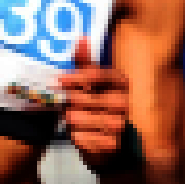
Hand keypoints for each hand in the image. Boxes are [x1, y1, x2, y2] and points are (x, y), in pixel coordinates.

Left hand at [59, 46, 136, 164]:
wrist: (114, 146)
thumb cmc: (100, 109)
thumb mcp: (94, 84)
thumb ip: (86, 63)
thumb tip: (81, 37)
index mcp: (122, 83)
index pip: (97, 75)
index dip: (76, 78)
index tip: (58, 80)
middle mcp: (126, 103)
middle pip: (88, 98)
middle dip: (72, 102)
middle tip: (65, 104)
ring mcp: (122, 126)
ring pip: (83, 119)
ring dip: (74, 120)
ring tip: (72, 119)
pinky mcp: (114, 147)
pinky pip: (85, 139)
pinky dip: (78, 137)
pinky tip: (78, 134)